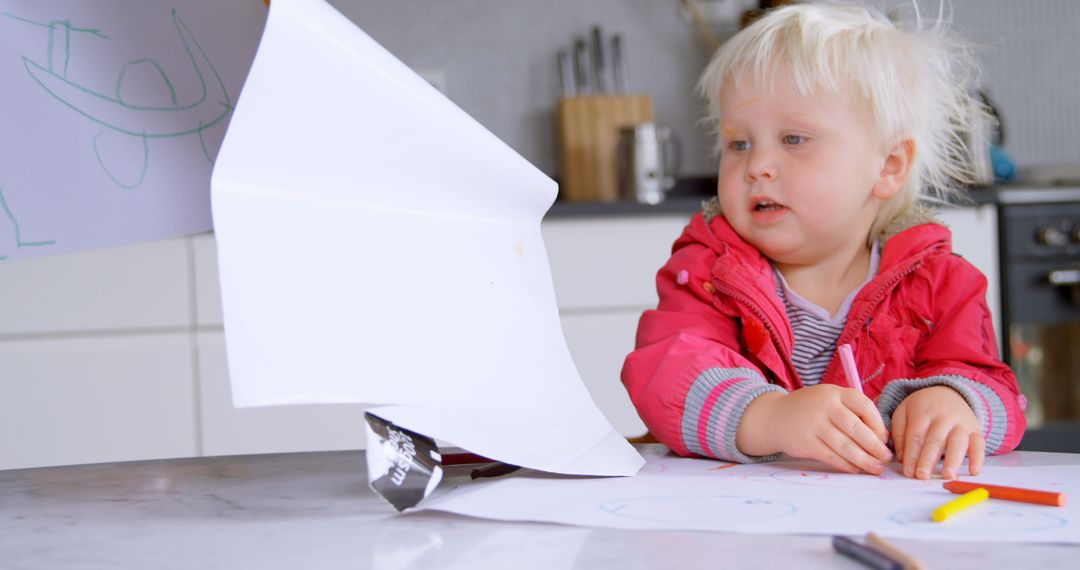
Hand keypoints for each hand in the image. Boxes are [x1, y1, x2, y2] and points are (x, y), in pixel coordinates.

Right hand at [737, 385, 891, 474]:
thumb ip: (852, 412)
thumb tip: (881, 437)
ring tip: (876, 468)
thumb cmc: (811, 409)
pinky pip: (832, 457)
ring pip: (845, 446)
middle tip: (885, 458)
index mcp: (834, 393)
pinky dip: (846, 465)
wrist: (775, 417)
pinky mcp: (806, 443)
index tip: (884, 438)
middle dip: (875, 447)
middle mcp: (824, 406)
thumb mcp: (829, 399)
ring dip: (864, 460)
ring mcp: (814, 425)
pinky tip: (855, 469)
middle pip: (856, 429)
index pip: (864, 406)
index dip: (878, 424)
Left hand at [891, 385, 984, 479]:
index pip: (915, 437)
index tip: (908, 472)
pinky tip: (974, 471)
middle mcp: (943, 417)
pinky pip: (979, 444)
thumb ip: (899, 433)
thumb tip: (901, 458)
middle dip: (928, 460)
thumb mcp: (903, 412)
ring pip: (958, 442)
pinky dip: (978, 458)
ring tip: (948, 476)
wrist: (948, 392)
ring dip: (953, 460)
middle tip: (922, 476)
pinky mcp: (976, 430)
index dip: (911, 455)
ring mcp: (961, 423)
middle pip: (935, 441)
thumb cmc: (922, 408)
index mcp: (922, 413)